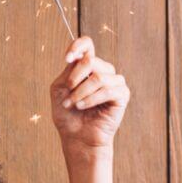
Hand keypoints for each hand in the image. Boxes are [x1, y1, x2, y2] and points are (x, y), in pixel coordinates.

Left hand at [50, 36, 129, 153]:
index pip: (87, 44)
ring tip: (74, 105)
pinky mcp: (122, 95)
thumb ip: (68, 72)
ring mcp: (114, 82)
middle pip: (90, 61)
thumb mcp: (60, 90)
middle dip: (74, 79)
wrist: (76, 137)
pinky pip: (108, 90)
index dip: (77, 46)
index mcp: (87, 67)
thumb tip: (81, 58)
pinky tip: (82, 107)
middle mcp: (103, 71)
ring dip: (81, 93)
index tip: (67, 59)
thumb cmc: (68, 115)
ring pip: (98, 77)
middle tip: (68, 96)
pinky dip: (91, 99)